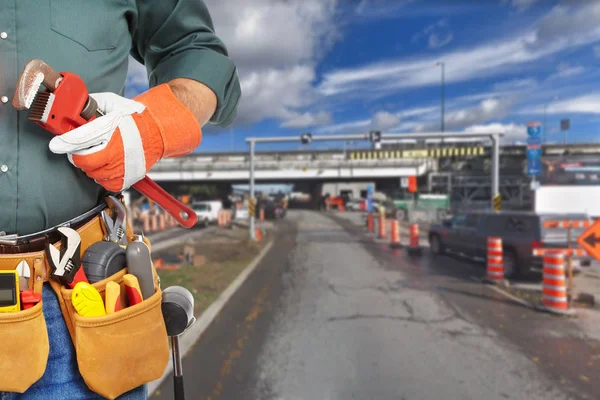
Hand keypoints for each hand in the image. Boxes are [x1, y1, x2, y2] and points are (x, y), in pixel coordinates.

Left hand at [49, 84, 201, 191]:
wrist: (157, 130)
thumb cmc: (133, 117)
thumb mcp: (112, 102)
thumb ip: (92, 104)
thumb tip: (74, 106)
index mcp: (111, 130)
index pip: (80, 140)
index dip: (64, 144)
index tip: (56, 145)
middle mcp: (117, 151)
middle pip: (84, 162)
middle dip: (78, 156)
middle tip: (80, 151)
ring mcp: (123, 167)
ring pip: (93, 174)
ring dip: (91, 167)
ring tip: (98, 157)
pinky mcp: (128, 178)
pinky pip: (107, 184)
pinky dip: (103, 178)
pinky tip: (106, 167)